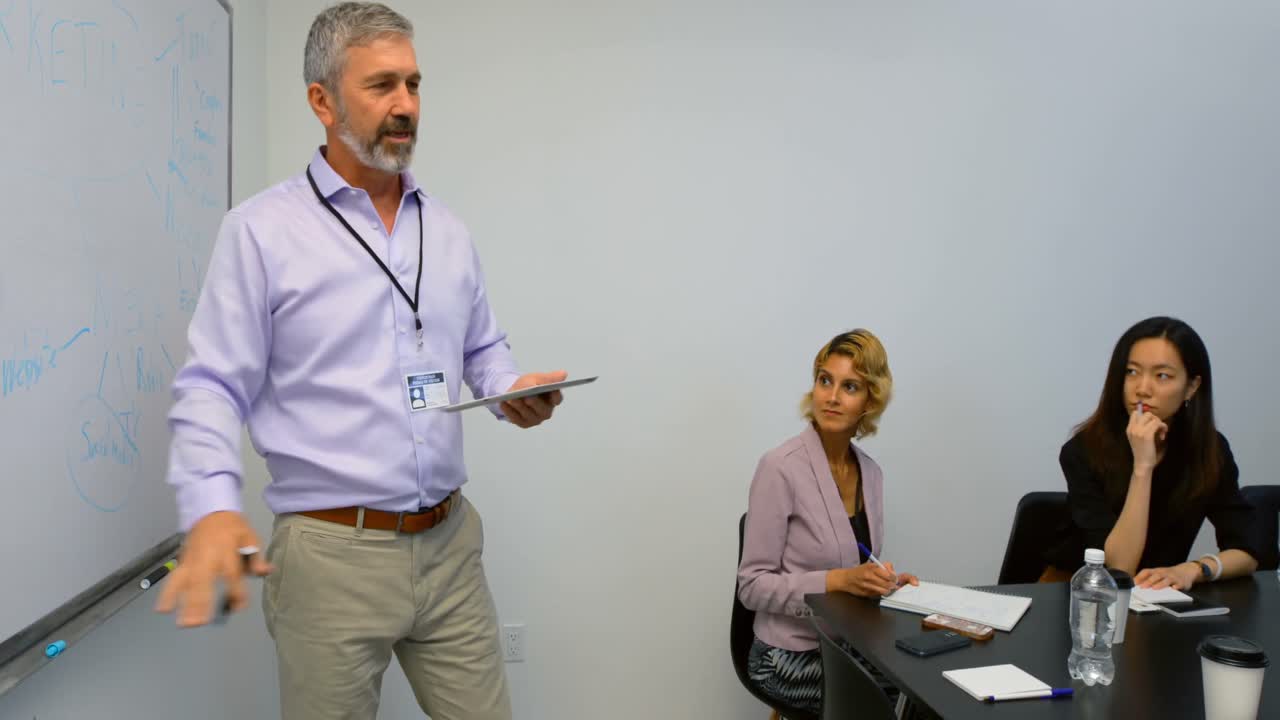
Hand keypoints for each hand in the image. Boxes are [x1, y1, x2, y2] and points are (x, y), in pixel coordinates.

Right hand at [155, 511, 271, 626]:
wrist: (211, 510)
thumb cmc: (232, 527)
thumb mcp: (250, 537)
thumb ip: (256, 557)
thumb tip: (265, 571)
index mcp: (227, 552)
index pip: (232, 576)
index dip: (236, 593)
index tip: (238, 606)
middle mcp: (207, 558)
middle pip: (204, 583)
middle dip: (202, 604)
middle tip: (200, 623)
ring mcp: (192, 561)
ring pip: (186, 584)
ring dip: (184, 604)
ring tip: (184, 623)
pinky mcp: (183, 562)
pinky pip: (173, 579)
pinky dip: (167, 593)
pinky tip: (163, 608)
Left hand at [500, 370, 565, 427]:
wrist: (515, 391)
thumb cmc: (529, 384)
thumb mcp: (537, 378)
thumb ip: (549, 377)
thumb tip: (563, 374)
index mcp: (552, 399)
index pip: (557, 399)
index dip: (555, 396)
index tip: (552, 390)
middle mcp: (546, 412)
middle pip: (543, 410)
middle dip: (535, 403)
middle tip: (527, 398)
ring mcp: (535, 419)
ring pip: (528, 415)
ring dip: (520, 407)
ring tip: (511, 399)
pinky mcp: (524, 424)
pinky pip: (516, 419)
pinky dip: (509, 411)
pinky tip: (503, 403)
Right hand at [840, 562, 917, 597]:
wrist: (846, 579)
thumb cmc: (860, 571)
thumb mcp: (872, 564)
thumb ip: (885, 568)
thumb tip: (895, 574)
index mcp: (873, 568)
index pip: (890, 575)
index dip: (896, 578)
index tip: (899, 580)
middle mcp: (870, 577)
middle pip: (889, 584)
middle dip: (893, 585)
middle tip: (893, 584)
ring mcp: (868, 586)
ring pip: (885, 591)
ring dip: (888, 590)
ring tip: (886, 587)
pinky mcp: (866, 594)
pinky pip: (879, 595)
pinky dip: (881, 593)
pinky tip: (878, 590)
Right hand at [1126, 408, 1167, 473]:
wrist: (1142, 464)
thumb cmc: (1143, 453)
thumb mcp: (1138, 439)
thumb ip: (1141, 429)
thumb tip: (1152, 419)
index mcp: (1129, 429)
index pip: (1136, 413)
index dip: (1146, 417)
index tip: (1151, 425)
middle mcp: (1133, 428)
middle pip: (1146, 414)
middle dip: (1155, 419)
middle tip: (1157, 429)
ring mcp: (1139, 431)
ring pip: (1153, 417)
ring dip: (1160, 424)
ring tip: (1161, 433)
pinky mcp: (1147, 435)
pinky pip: (1158, 424)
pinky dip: (1163, 428)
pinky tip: (1162, 437)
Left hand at [1135, 562, 1198, 590]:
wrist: (1186, 571)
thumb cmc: (1168, 574)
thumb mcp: (1158, 574)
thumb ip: (1148, 578)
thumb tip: (1136, 585)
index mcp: (1157, 571)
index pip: (1147, 572)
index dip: (1139, 577)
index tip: (1133, 583)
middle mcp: (1164, 573)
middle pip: (1156, 576)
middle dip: (1149, 581)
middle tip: (1142, 587)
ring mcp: (1173, 577)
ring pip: (1166, 580)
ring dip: (1160, 584)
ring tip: (1155, 588)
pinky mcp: (1181, 582)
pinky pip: (1179, 584)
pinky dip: (1176, 587)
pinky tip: (1173, 589)